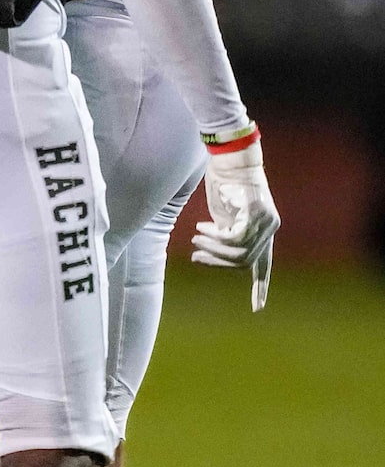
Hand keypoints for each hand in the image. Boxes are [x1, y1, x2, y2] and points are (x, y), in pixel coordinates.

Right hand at [192, 129, 276, 311]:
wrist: (230, 158)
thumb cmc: (224, 183)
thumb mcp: (225, 216)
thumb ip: (226, 234)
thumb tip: (215, 252)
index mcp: (265, 231)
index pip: (264, 265)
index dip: (260, 287)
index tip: (258, 308)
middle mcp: (270, 228)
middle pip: (246, 262)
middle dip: (217, 262)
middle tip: (196, 255)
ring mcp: (266, 221)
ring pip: (239, 252)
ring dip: (213, 248)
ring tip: (196, 236)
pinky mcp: (257, 213)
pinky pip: (235, 237)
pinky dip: (216, 236)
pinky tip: (203, 226)